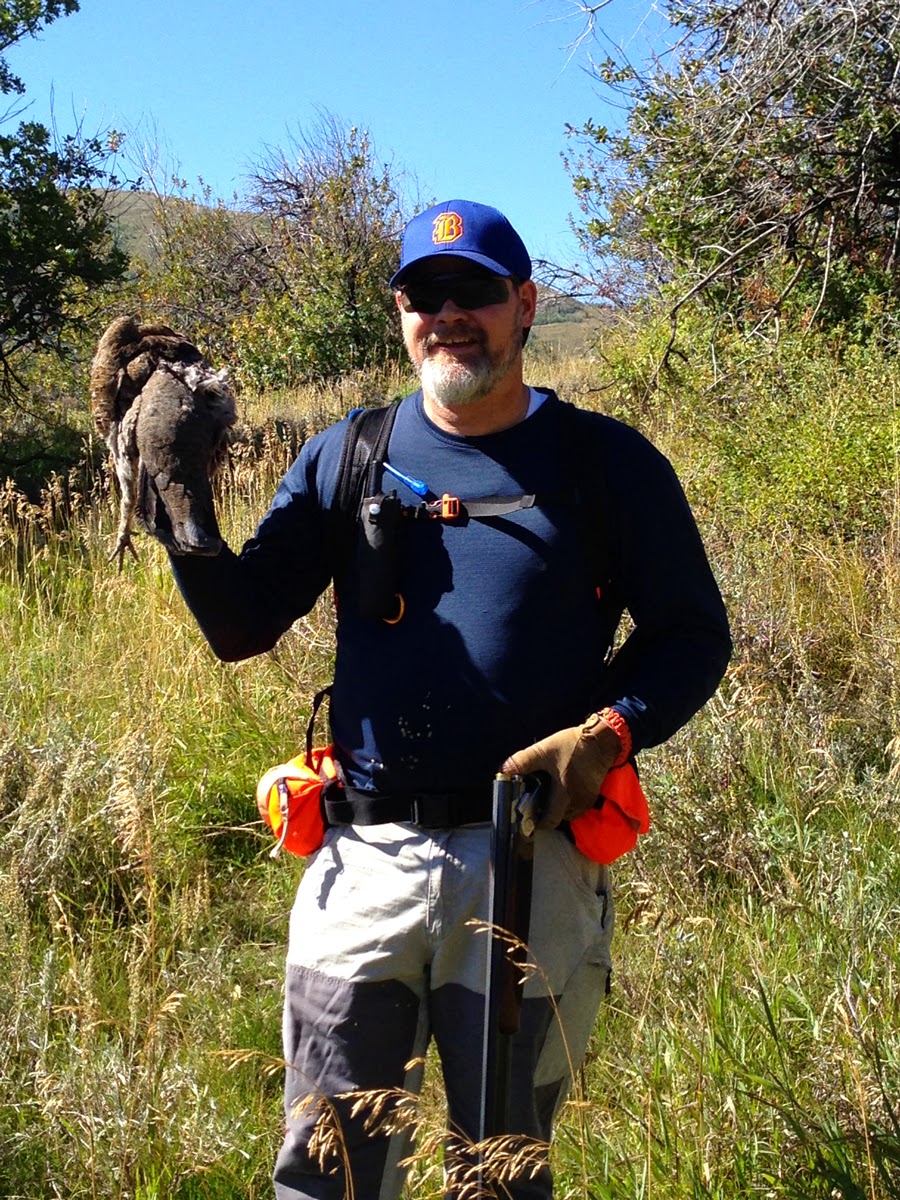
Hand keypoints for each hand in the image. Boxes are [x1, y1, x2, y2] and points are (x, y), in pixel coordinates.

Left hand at [501, 714, 622, 829]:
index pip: (549, 821)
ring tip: (548, 794)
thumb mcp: (544, 750)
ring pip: (567, 814)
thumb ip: (522, 761)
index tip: (527, 816)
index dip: (536, 823)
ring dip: (557, 808)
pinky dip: (567, 802)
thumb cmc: (572, 745)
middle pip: (557, 819)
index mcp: (564, 792)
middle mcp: (577, 801)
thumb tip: (503, 771)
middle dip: (545, 814)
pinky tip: (561, 789)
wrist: (600, 739)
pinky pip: (576, 807)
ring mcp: (586, 800)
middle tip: (535, 802)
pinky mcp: (592, 796)